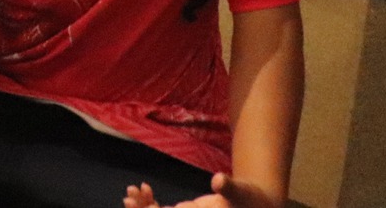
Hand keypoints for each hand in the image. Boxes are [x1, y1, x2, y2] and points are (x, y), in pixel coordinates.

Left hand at [121, 172, 280, 207]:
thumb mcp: (241, 192)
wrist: (256, 204)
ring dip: (142, 207)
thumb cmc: (251, 199)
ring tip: (132, 191)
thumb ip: (230, 187)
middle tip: (129, 196)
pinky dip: (150, 203)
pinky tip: (145, 188)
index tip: (140, 205)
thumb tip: (219, 180)